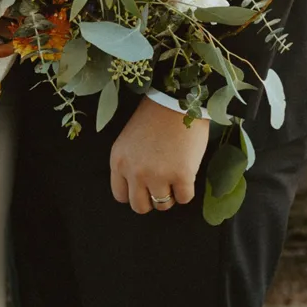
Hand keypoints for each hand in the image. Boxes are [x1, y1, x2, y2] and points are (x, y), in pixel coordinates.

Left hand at [110, 98, 209, 214]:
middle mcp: (134, 172)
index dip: (135, 192)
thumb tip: (141, 186)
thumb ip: (130, 163)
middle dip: (152, 199)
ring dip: (170, 195)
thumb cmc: (155, 115)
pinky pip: (184, 198)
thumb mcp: (129, 140)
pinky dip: (187, 191)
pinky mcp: (181, 176)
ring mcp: (158, 176)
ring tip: (176, 177)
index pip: (120, 195)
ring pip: (162, 205)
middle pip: (139, 206)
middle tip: (162, 186)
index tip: (145, 186)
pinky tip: (188, 173)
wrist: (178, 99)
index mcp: (118, 161)